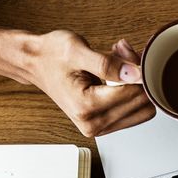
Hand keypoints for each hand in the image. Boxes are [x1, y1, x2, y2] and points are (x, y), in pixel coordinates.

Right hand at [19, 30, 156, 137]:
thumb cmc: (52, 55)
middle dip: (137, 77)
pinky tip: (117, 77)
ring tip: (117, 65)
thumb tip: (136, 74)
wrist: (36, 63)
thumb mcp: (78, 51)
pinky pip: (134, 112)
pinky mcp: (104, 125)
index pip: (133, 92)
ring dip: (136, 85)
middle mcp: (93, 124)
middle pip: (141, 103)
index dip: (135, 67)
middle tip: (121, 54)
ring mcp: (99, 127)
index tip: (123, 49)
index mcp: (86, 107)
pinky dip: (131, 93)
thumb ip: (108, 64)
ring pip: (142, 110)